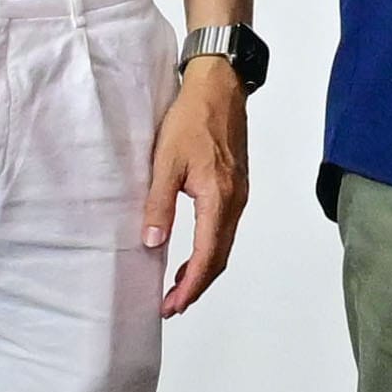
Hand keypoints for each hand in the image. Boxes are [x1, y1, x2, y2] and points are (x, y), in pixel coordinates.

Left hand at [149, 51, 250, 314]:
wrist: (220, 87)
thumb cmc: (192, 117)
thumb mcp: (166, 161)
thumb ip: (159, 204)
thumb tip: (152, 242)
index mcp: (219, 199)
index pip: (207, 257)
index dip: (189, 286)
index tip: (170, 304)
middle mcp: (236, 202)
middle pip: (219, 258)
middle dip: (196, 285)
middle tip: (172, 304)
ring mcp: (239, 195)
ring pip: (224, 245)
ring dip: (204, 269)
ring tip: (179, 285)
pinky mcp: (236, 187)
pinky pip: (225, 229)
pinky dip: (210, 249)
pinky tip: (193, 252)